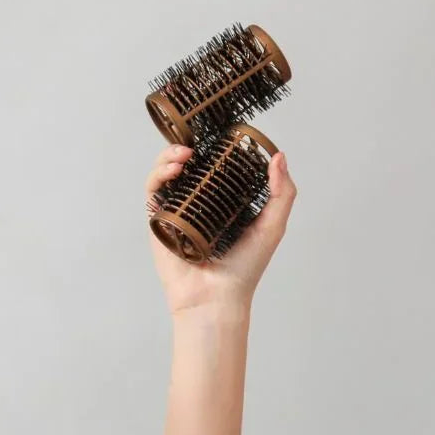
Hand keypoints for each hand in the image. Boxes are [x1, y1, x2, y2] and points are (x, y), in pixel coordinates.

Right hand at [146, 145, 295, 316]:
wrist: (217, 297)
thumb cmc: (246, 267)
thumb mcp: (273, 226)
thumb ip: (282, 193)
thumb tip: (279, 156)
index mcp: (221, 204)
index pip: (211, 168)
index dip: (211, 149)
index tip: (218, 137)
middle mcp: (196, 205)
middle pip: (184, 167)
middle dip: (185, 149)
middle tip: (195, 145)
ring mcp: (175, 212)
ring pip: (165, 175)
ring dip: (168, 158)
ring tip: (182, 155)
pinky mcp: (157, 222)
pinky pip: (153, 193)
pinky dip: (158, 176)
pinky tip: (173, 171)